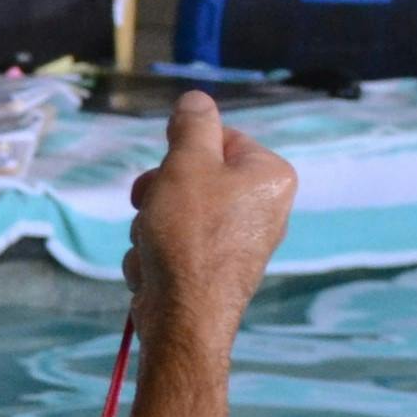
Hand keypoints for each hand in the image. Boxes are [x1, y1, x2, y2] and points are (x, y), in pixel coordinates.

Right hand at [123, 92, 296, 346]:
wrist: (185, 317)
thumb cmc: (189, 235)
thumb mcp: (186, 166)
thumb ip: (191, 127)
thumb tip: (196, 99)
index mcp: (270, 174)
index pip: (221, 139)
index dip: (182, 154)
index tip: (164, 174)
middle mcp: (266, 207)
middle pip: (197, 178)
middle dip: (160, 195)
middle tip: (147, 208)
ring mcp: (243, 243)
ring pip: (180, 215)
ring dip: (152, 227)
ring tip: (150, 247)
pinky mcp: (218, 272)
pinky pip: (179, 247)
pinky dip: (158, 255)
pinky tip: (154, 270)